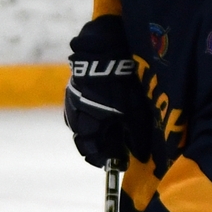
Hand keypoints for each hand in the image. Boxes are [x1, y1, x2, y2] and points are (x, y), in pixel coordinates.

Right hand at [63, 17, 137, 167]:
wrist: (106, 49)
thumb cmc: (122, 84)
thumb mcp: (134, 113)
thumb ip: (136, 137)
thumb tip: (139, 156)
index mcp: (87, 126)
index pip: (91, 152)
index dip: (105, 159)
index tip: (119, 161)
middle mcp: (74, 115)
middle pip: (86, 139)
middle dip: (102, 143)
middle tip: (121, 144)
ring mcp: (72, 100)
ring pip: (83, 123)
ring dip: (98, 128)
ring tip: (116, 124)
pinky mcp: (74, 87)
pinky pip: (82, 108)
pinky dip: (95, 113)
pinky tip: (109, 107)